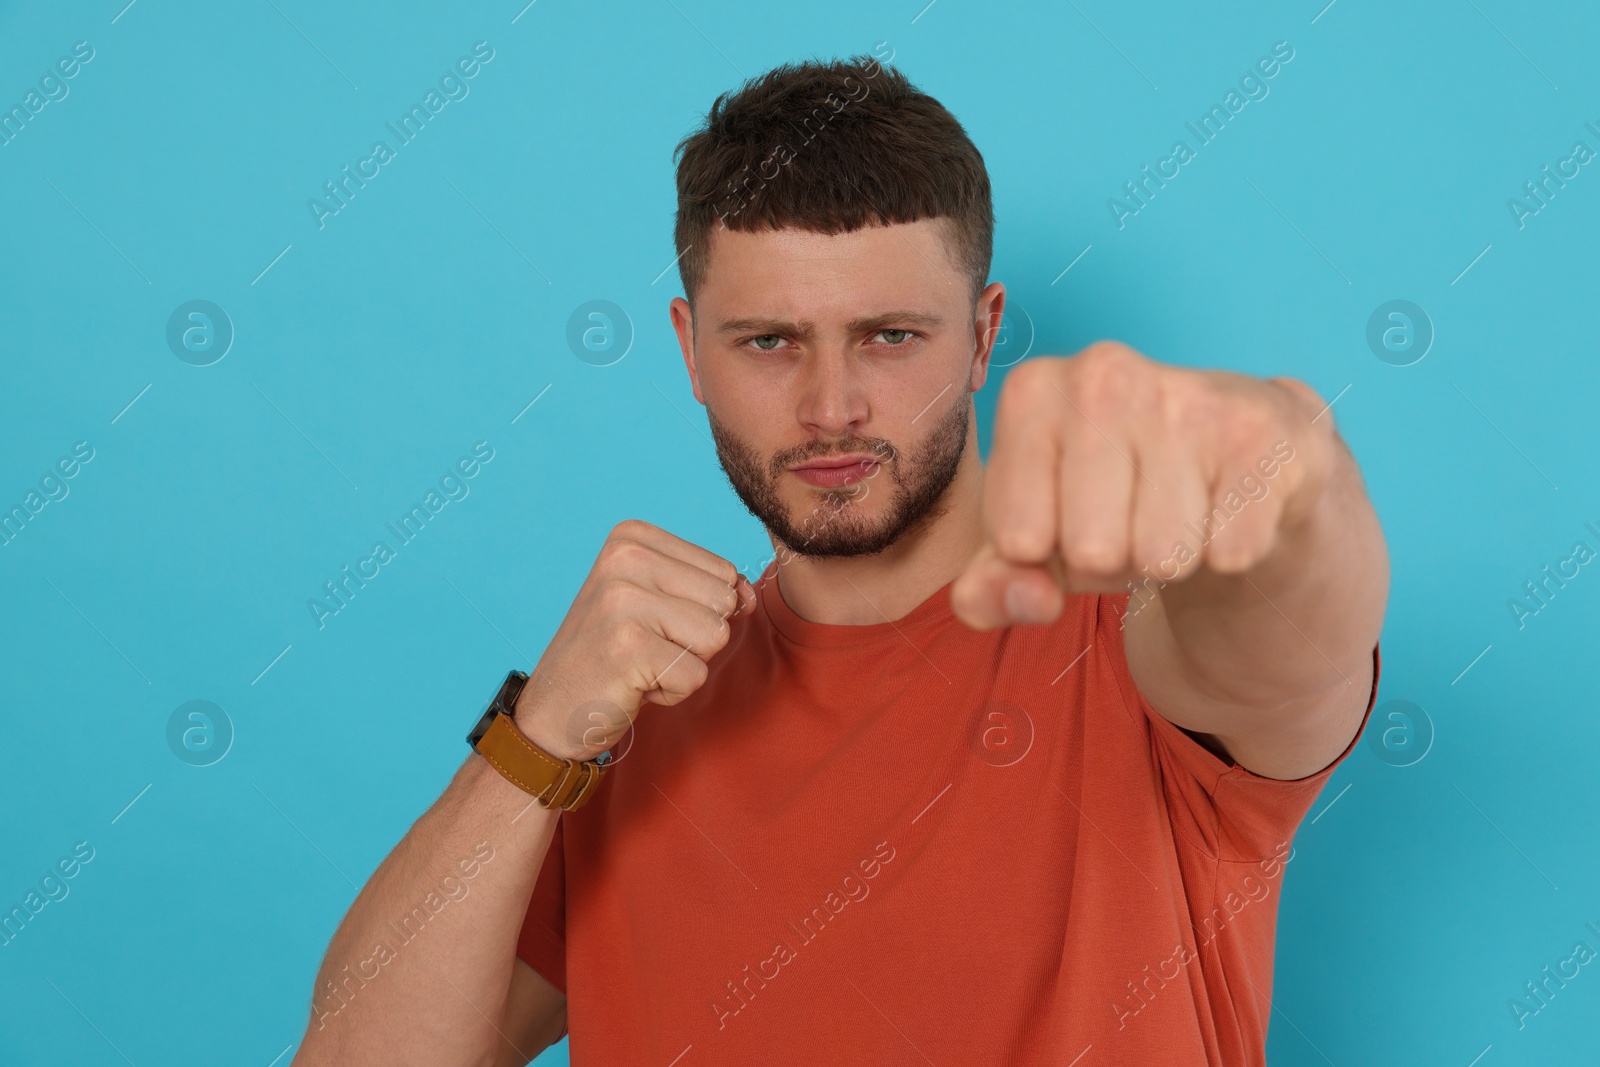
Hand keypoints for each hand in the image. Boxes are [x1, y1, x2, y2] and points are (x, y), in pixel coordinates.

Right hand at [512, 519, 755, 760]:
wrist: (551, 712)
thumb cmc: (610, 656)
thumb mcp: (659, 604)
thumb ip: (708, 588)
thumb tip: (748, 595)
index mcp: (631, 537)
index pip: (723, 571)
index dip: (698, 610)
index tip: (649, 623)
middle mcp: (624, 558)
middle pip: (724, 600)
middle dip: (696, 638)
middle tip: (644, 647)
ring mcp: (623, 600)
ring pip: (716, 636)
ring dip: (685, 664)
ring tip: (640, 664)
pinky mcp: (627, 646)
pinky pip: (696, 675)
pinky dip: (672, 692)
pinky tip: (633, 685)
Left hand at [950, 341, 1334, 629]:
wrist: (1232, 463)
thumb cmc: (1109, 502)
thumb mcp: (1031, 547)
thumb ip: (990, 588)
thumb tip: (1029, 599)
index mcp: (1032, 391)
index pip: (1017, 538)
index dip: (1044, 554)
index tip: (1064, 517)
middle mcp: (1104, 373)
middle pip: (1091, 550)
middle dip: (1110, 561)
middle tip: (1130, 519)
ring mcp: (1187, 395)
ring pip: (1164, 556)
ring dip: (1171, 558)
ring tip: (1177, 512)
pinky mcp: (1265, 432)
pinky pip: (1231, 551)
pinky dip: (1230, 555)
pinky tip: (1229, 508)